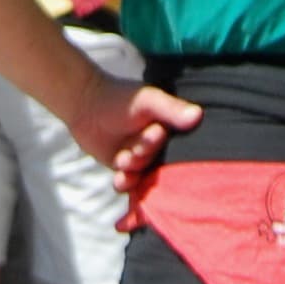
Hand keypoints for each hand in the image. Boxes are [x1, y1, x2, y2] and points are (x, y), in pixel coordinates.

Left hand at [63, 60, 201, 185]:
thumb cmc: (120, 98)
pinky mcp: (125, 169)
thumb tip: (199, 115)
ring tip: (121, 160)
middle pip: (158, 166)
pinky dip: (125, 185)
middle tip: (131, 151)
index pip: (176, 148)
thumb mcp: (148, 101)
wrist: (86, 104)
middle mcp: (159, 146)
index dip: (159, 144)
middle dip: (143, 159)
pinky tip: (119, 179)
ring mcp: (141, 158)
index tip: (151, 133)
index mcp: (169, 129)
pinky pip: (130, 185)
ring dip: (132, 172)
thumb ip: (171, 109)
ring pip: (143, 178)